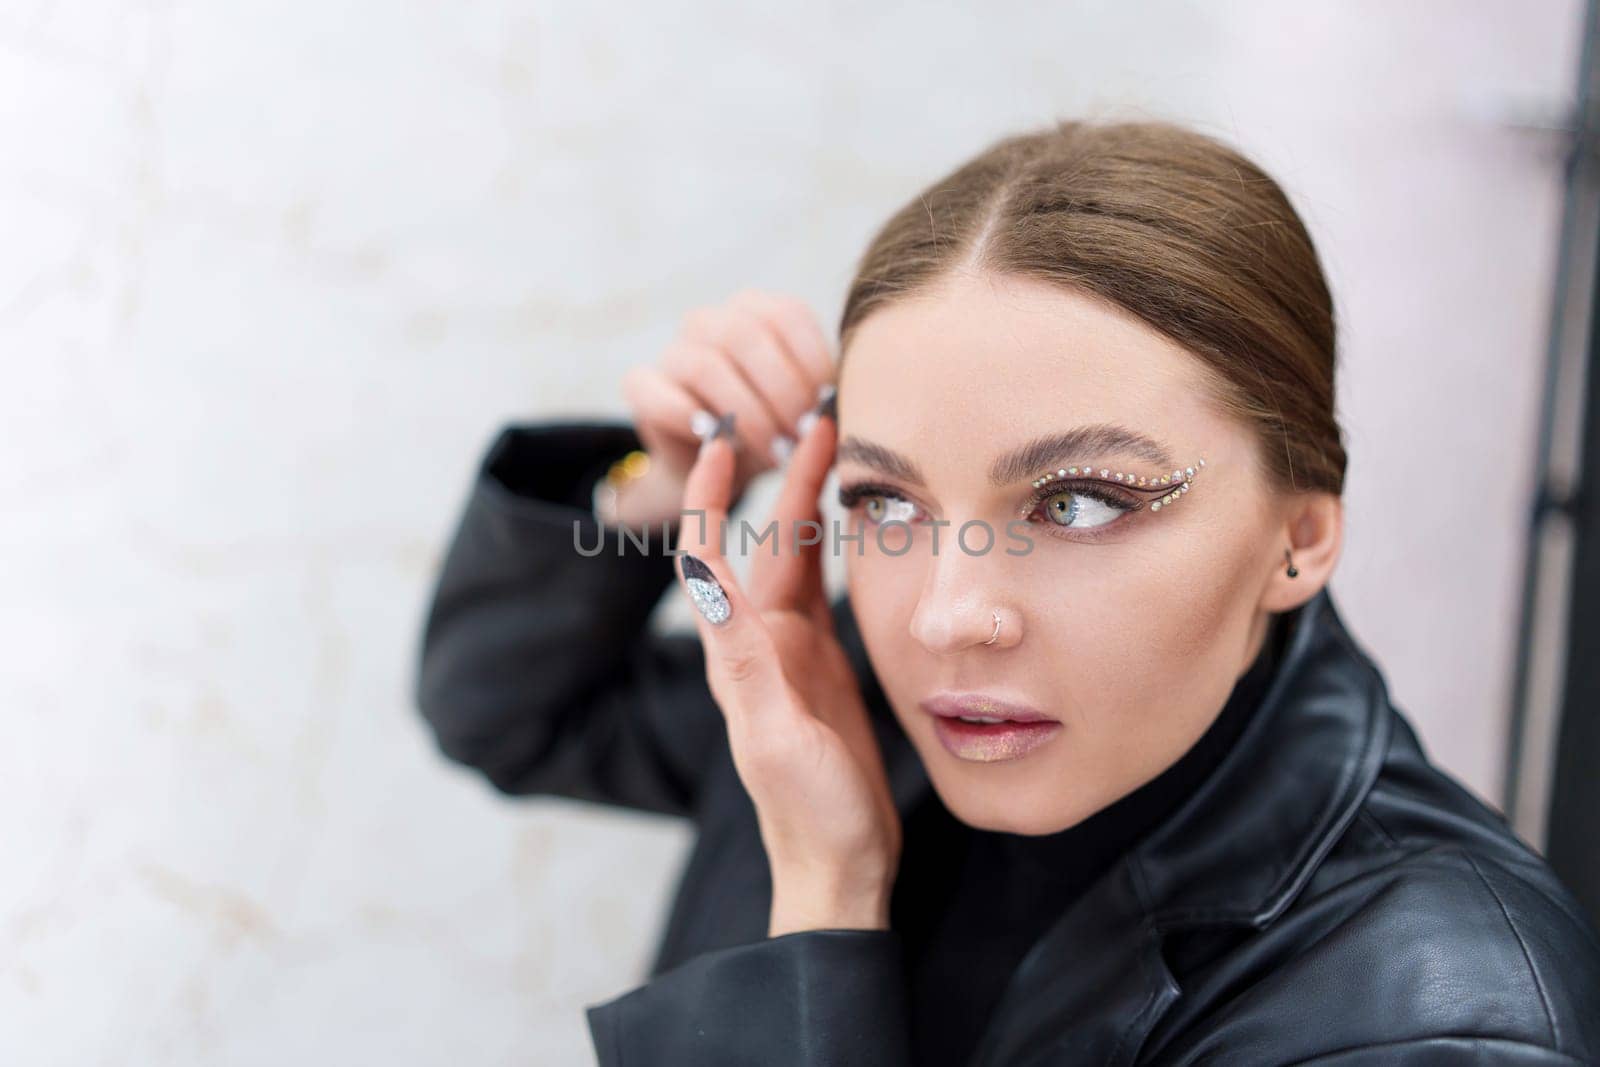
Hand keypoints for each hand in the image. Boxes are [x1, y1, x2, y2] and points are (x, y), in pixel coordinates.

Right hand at [617, 290, 834, 524]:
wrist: (718, 469)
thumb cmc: (772, 429)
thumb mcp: (805, 409)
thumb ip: (822, 397)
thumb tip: (840, 409)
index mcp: (756, 311)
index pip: (788, 316)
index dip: (811, 362)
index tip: (830, 409)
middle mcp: (711, 321)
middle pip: (746, 336)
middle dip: (782, 391)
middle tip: (803, 436)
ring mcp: (673, 350)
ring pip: (706, 365)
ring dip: (746, 413)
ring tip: (773, 452)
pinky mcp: (641, 386)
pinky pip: (659, 393)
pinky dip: (692, 419)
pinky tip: (721, 444)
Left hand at [672, 396, 901, 936]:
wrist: (840, 864)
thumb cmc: (808, 811)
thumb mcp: (774, 736)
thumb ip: (745, 660)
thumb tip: (705, 578)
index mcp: (741, 654)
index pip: (712, 557)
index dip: (714, 497)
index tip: (724, 441)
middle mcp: (761, 645)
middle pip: (767, 544)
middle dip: (784, 480)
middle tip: (815, 420)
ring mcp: (794, 654)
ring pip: (799, 560)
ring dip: (812, 505)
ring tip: (838, 450)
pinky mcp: (826, 666)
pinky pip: (825, 590)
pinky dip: (836, 548)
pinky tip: (853, 523)